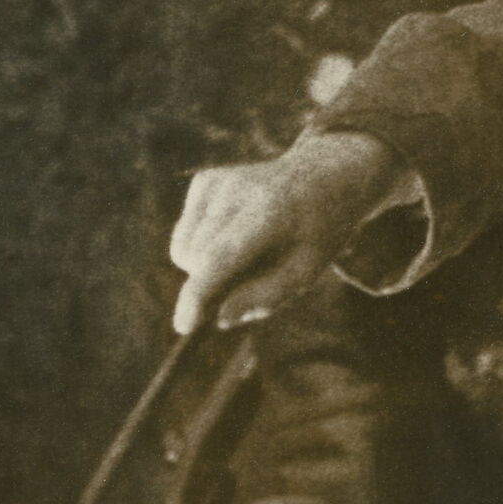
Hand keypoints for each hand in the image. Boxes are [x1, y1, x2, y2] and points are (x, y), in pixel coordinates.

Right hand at [169, 132, 406, 334]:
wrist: (321, 177)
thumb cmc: (315, 232)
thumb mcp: (306, 271)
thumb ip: (266, 297)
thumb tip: (220, 319)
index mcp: (269, 214)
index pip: (221, 257)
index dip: (199, 293)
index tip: (184, 325)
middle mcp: (236, 191)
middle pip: (195, 259)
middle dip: (210, 283)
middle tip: (248, 279)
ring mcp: (217, 182)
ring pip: (181, 249)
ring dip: (203, 265)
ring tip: (244, 253)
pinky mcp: (204, 180)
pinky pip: (183, 233)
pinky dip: (202, 242)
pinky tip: (234, 231)